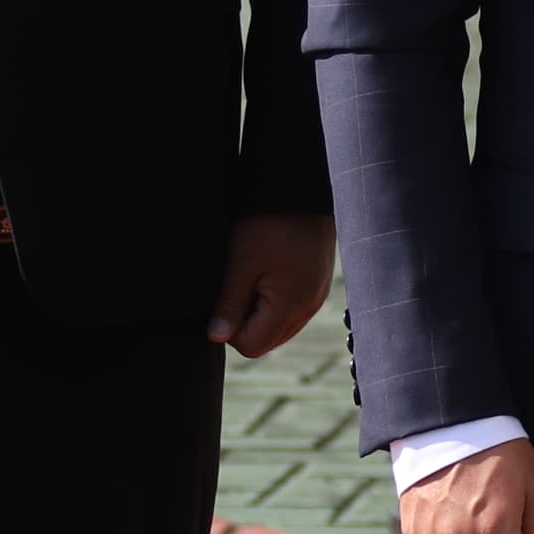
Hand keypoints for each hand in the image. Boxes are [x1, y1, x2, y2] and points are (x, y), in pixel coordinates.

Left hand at [207, 212, 336, 359]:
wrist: (303, 188)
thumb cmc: (269, 221)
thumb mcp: (242, 261)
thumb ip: (229, 303)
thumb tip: (215, 337)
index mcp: (291, 305)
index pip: (251, 346)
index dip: (229, 329)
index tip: (224, 298)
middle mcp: (309, 307)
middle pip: (267, 342)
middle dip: (245, 324)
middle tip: (236, 287)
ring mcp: (317, 296)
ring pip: (279, 328)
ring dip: (260, 314)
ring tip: (252, 277)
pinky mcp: (318, 284)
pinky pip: (293, 312)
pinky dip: (275, 304)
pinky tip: (267, 274)